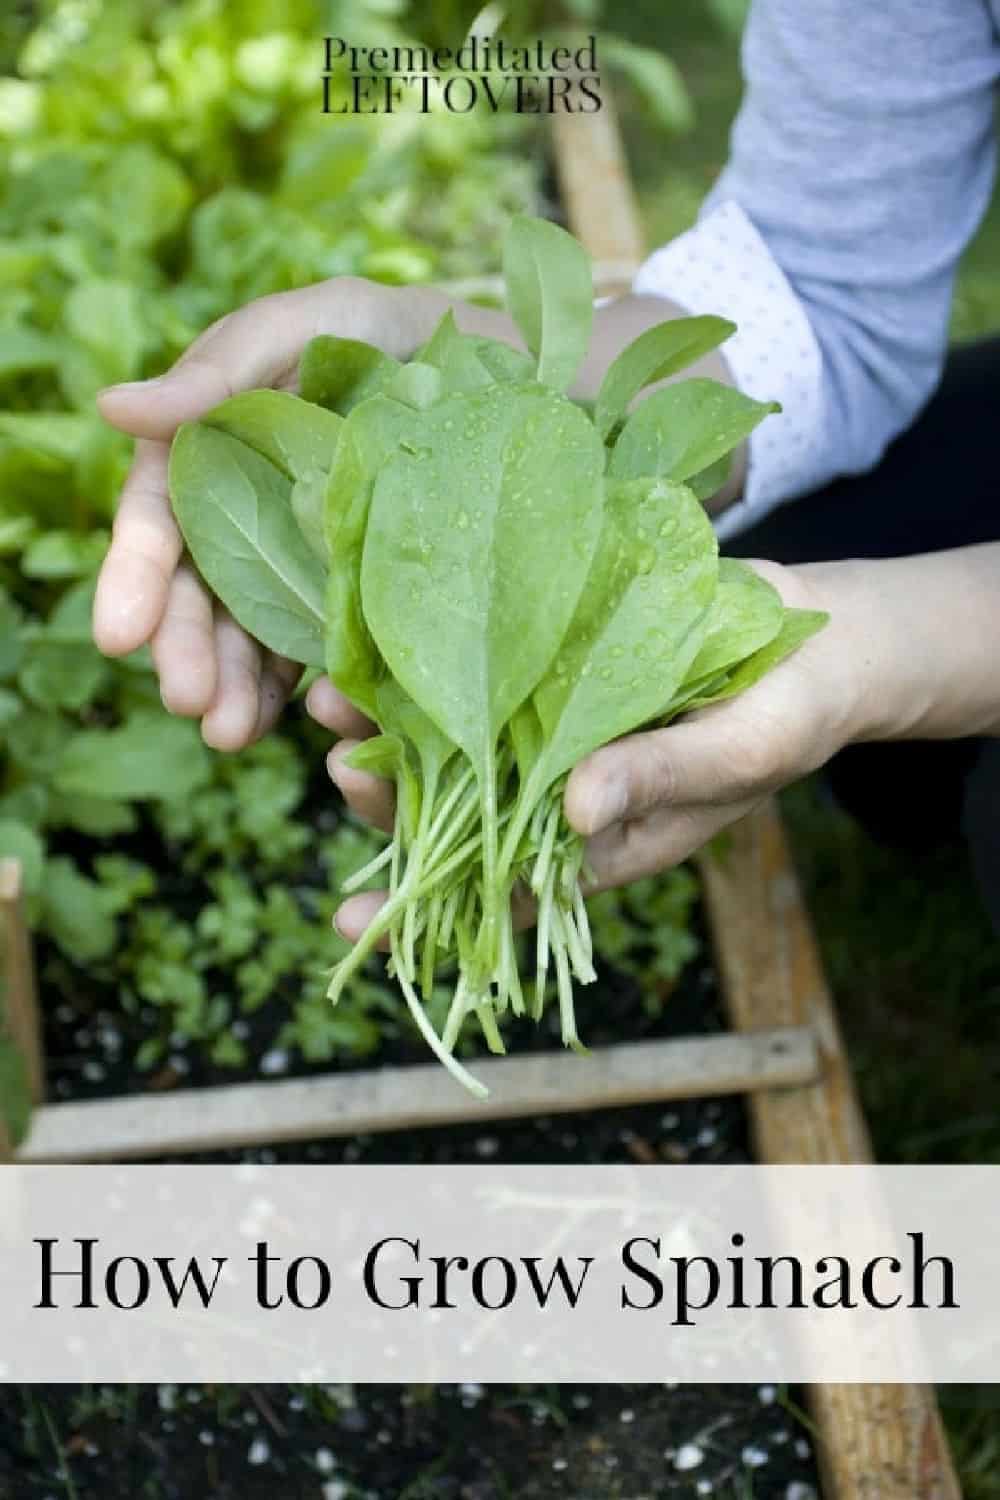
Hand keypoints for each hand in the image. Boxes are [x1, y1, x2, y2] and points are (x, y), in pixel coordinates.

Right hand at [93, 278, 512, 748]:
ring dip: (234, 689)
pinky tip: (303, 721)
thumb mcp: (306, 326)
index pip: (162, 525)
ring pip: (254, 638)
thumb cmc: (380, 334)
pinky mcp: (355, 599)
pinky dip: (308, 690)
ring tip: (230, 733)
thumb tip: (112, 408)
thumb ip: (220, 367)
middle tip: (189, 700)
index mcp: (212, 460)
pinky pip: (324, 653)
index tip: (118, 634)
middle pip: (202, 598)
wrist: (488, 370)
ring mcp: (302, 566)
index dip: (137, 578)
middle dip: (188, 652)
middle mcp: (248, 522)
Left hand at [310, 559, 866, 940]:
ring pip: (451, 737)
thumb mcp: (736, 752)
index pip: (500, 891)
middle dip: (388, 795)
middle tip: (337, 766)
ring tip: (330, 698)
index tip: (350, 920)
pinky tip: (379, 635)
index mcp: (596, 840)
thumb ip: (659, 778)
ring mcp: (547, 725)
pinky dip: (431, 659)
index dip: (425, 910)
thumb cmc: (789, 717)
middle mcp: (556, 788)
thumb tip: (572, 810)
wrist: (810, 638)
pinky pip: (480, 668)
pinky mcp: (549, 662)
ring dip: (389, 723)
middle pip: (454, 810)